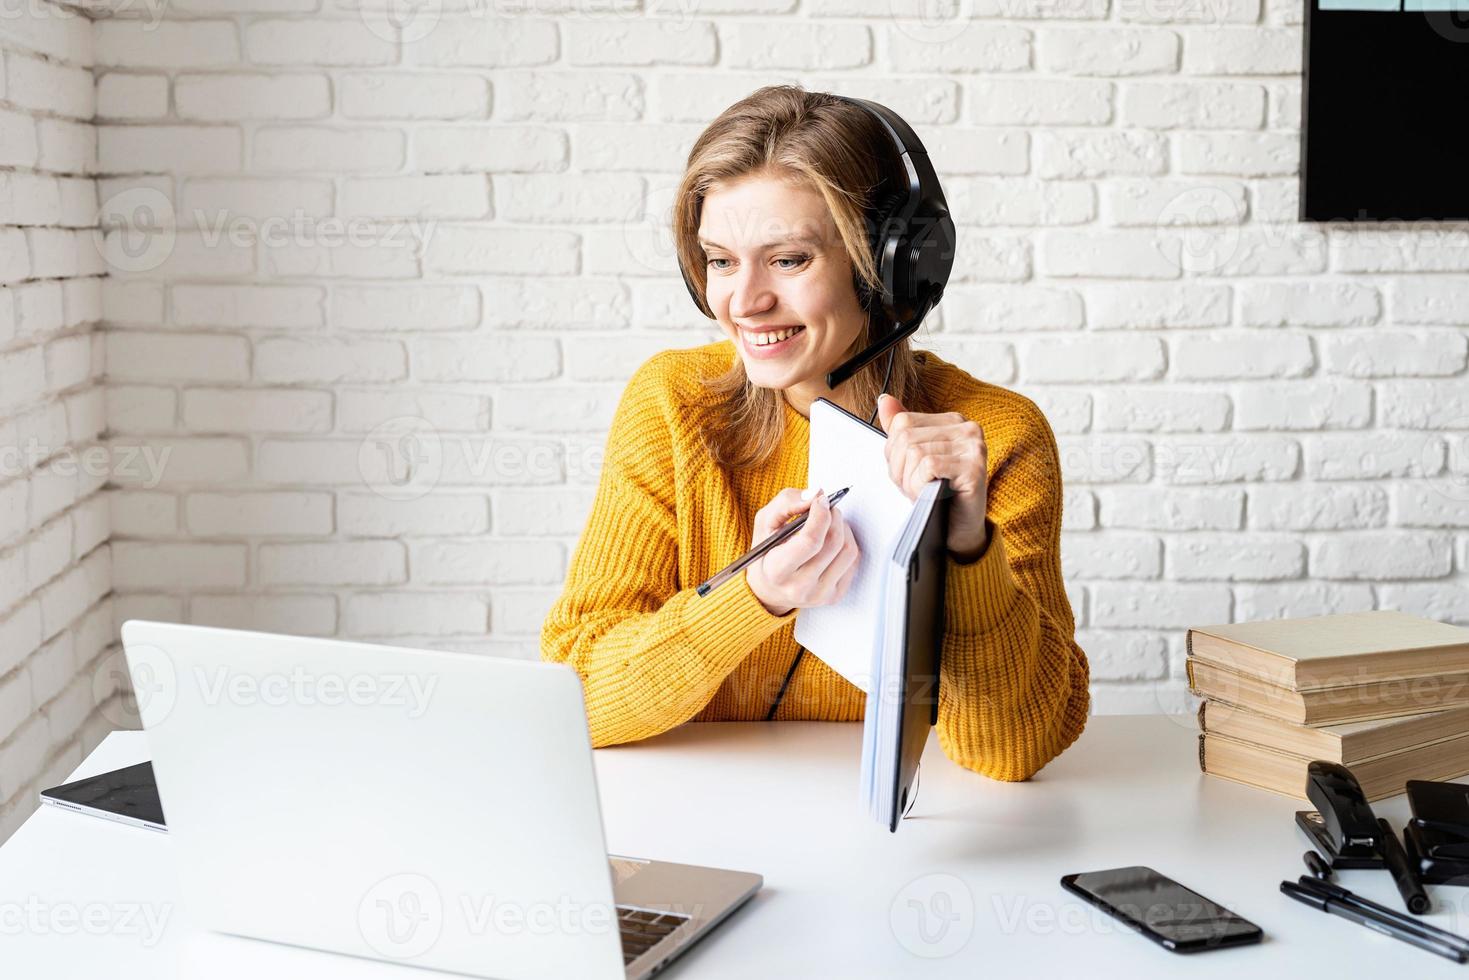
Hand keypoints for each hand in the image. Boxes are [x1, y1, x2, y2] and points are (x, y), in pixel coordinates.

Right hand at [744, 487, 859, 616]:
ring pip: (848, 551)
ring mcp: (819, 595)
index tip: (821, 501)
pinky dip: (847, 543)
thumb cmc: (766, 553)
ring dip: (843, 528)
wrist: (768, 589)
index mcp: (777, 571)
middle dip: (833, 517)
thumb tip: (816, 494)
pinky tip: (833, 541)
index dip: (821, 515)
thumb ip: (786, 503)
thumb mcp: (764, 523)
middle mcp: (799, 588)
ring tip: (830, 522)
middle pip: (833, 543)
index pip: (810, 541)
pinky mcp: (834, 596)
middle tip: (826, 506)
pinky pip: (854, 562)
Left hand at [876, 393, 989, 560]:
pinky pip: (929, 466)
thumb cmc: (938, 495)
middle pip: (906, 437)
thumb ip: (901, 429)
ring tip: (925, 492)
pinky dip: (921, 484)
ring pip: (916, 452)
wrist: (959, 531)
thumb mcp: (914, 460)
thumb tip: (885, 400)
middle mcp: (966, 428)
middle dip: (900, 470)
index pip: (903, 422)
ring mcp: (973, 447)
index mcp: (951, 421)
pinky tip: (932, 493)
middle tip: (914, 487)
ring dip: (911, 481)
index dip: (893, 453)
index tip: (907, 472)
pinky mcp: (974, 467)